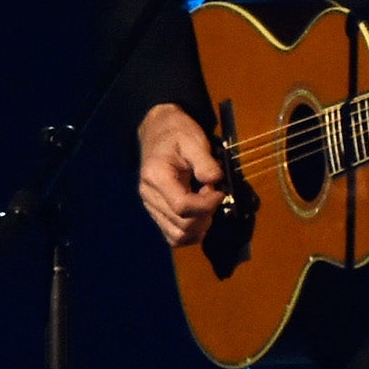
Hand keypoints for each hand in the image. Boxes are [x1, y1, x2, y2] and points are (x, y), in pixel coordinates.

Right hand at [137, 102, 225, 246]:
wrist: (158, 132)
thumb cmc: (177, 134)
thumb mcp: (194, 140)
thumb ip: (205, 162)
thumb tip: (215, 181)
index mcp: (156, 176)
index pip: (182, 206)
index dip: (207, 204)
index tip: (219, 192)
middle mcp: (149, 196)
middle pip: (181, 226)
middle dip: (205, 216)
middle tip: (213, 196)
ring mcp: (151, 206)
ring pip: (176, 236)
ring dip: (199, 228)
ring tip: (207, 207)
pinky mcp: (156, 212)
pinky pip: (172, 235)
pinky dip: (190, 232)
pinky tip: (201, 215)